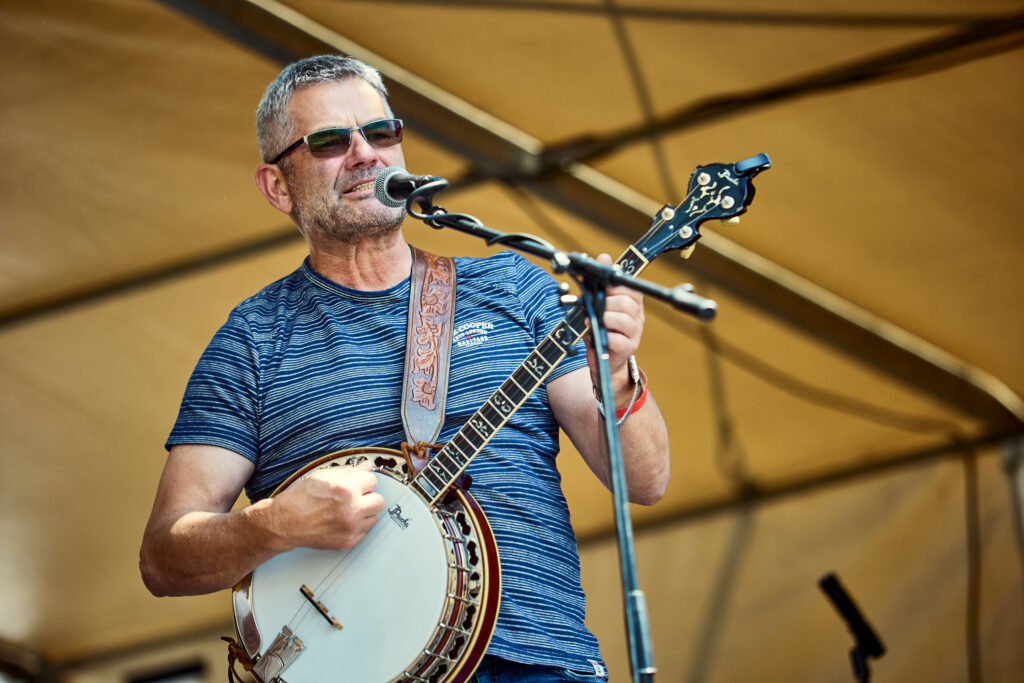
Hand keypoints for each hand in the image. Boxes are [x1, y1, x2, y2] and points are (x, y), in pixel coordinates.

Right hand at [269, 461, 385, 550]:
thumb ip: (349, 471)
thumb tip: (367, 467)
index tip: (357, 484)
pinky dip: (357, 526)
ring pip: (374, 517)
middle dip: (368, 497)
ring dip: (364, 512)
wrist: (284, 523)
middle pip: (379, 501)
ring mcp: (351, 527)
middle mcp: (351, 509)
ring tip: (346, 510)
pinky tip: (342, 521)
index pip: (373, 480)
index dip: (363, 481)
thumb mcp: (322, 476)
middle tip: (355, 497)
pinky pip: (364, 531)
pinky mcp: (348, 541)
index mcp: (346, 489)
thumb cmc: (299, 499)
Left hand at [584, 253, 644, 403]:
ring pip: (622, 319)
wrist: (604, 358)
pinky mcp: (628, 347)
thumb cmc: (600, 328)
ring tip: (594, 322)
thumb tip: (604, 257)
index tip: (603, 288)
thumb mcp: (597, 303)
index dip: (614, 285)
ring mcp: (635, 332)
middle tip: (595, 309)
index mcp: (632, 301)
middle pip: (625, 302)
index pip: (630, 286)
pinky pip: (617, 338)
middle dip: (606, 303)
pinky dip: (604, 336)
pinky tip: (598, 335)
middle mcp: (637, 315)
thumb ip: (601, 282)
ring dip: (604, 319)